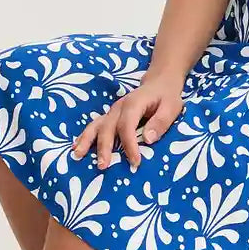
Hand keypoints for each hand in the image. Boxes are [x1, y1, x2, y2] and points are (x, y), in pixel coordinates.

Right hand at [70, 76, 185, 172]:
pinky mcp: (110, 116)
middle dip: (104, 147)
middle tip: (102, 166)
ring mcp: (112, 111)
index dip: (129, 145)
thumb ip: (160, 122)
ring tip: (78, 155)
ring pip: (96, 125)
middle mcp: (119, 107)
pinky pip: (95, 126)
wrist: (159, 83)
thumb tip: (148, 139)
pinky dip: (84, 137)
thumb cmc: (166, 96)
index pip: (127, 126)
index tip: (135, 162)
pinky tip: (76, 147)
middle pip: (107, 128)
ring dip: (86, 141)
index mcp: (134, 104)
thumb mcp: (171, 107)